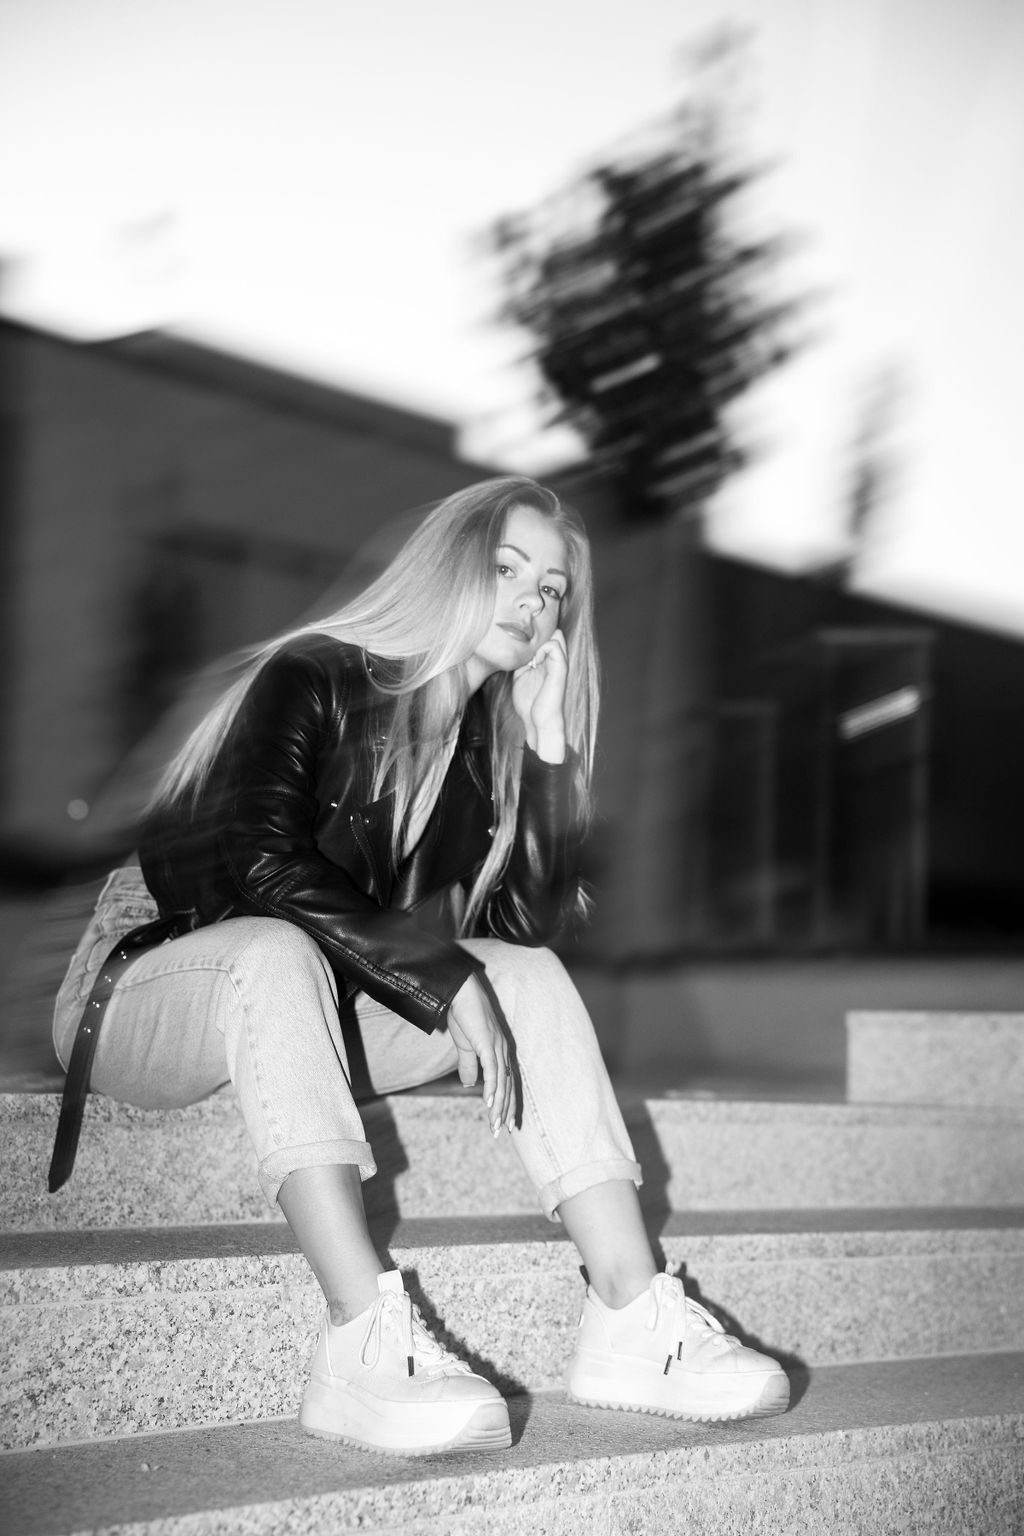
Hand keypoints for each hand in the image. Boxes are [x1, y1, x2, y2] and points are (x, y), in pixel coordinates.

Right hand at [446, 974, 513, 1134]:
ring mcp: (497, 1047)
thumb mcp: (465, 1046)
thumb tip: (470, 1086)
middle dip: (504, 1110)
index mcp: (499, 1052)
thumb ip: (469, 1065)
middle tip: (500, 1131)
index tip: (504, 1122)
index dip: (506, 1102)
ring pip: (501, 1082)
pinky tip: (489, 1103)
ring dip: (498, 1105)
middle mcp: (503, 1051)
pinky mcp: (487, 1043)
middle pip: (507, 1086)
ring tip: (495, 1125)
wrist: (459, 993)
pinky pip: (491, 1070)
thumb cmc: (463, 1016)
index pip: (506, 1082)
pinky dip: (492, 1087)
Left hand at [511, 628, 567, 758]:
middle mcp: (555, 661)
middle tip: (526, 646)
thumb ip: (521, 663)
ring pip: (556, 636)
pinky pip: (555, 646)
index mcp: (547, 662)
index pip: (547, 638)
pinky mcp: (560, 670)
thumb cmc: (530, 703)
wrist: (538, 722)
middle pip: (554, 634)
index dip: (535, 635)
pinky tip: (535, 662)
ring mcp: (559, 664)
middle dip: (539, 634)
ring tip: (531, 657)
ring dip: (541, 643)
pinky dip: (543, 649)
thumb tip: (516, 651)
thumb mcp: (520, 677)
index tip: (521, 641)